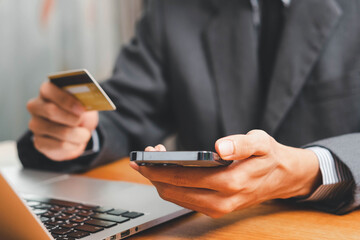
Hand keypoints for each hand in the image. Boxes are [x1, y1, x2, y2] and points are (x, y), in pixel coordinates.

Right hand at [27, 82, 98, 160]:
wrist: (78, 130)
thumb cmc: (79, 111)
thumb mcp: (83, 102)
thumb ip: (83, 98)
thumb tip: (89, 100)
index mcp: (46, 91)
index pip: (48, 90)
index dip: (65, 100)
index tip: (81, 109)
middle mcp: (36, 107)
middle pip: (51, 111)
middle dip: (73, 118)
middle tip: (82, 121)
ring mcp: (35, 125)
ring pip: (60, 131)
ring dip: (78, 134)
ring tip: (85, 134)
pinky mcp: (39, 142)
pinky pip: (60, 145)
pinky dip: (74, 145)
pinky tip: (76, 142)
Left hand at [130, 130, 320, 217]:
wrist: (282, 178)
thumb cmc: (269, 156)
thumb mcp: (261, 142)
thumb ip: (241, 144)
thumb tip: (220, 147)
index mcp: (230, 183)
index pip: (183, 178)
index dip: (159, 167)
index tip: (146, 156)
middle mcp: (221, 201)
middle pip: (173, 191)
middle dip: (154, 174)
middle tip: (145, 156)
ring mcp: (217, 209)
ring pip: (175, 198)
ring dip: (160, 181)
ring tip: (154, 161)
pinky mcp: (214, 209)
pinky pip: (184, 200)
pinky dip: (172, 186)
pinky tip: (169, 172)